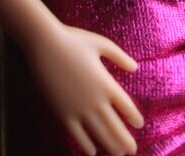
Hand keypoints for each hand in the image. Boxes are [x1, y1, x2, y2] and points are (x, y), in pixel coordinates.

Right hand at [24, 20, 144, 154]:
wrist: (46, 45)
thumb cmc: (74, 40)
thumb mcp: (101, 44)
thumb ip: (119, 57)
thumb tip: (135, 67)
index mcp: (106, 83)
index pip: (126, 106)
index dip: (134, 116)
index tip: (139, 124)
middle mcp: (95, 99)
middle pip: (114, 125)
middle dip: (125, 140)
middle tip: (133, 150)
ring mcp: (79, 108)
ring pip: (98, 133)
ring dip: (110, 145)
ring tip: (117, 153)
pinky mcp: (63, 113)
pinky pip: (77, 134)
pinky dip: (85, 145)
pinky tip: (92, 151)